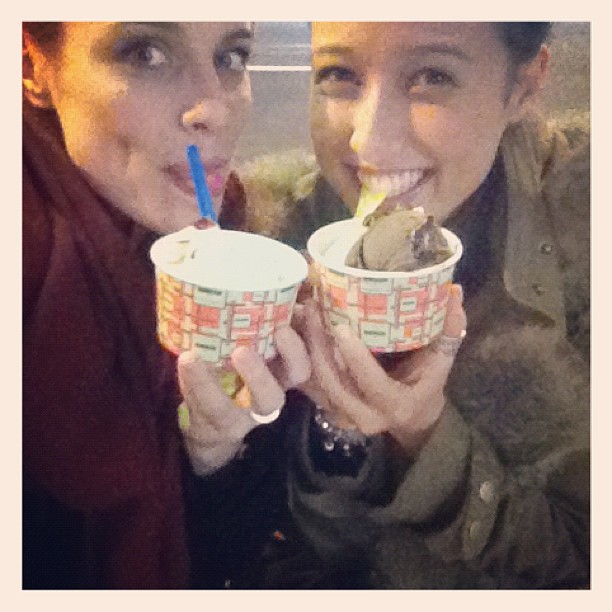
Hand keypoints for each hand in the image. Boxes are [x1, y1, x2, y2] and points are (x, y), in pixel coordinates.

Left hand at [177, 325, 310, 473]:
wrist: (214, 422)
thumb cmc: (242, 368)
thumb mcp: (261, 350)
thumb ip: (266, 327)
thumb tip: (273, 292)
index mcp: (280, 380)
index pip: (299, 371)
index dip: (295, 353)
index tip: (282, 328)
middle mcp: (261, 404)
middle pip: (271, 398)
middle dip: (258, 376)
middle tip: (240, 351)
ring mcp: (231, 419)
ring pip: (222, 410)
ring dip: (205, 383)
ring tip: (190, 357)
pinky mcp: (204, 425)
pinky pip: (194, 409)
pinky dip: (186, 382)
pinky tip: (182, 360)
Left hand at [296, 284, 465, 455]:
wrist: (412, 420)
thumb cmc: (426, 386)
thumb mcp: (442, 363)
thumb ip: (449, 330)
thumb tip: (455, 291)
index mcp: (394, 405)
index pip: (371, 381)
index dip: (355, 357)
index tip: (341, 326)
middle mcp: (363, 415)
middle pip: (332, 381)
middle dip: (318, 345)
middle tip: (313, 308)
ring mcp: (341, 414)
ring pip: (315, 383)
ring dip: (305, 349)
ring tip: (301, 312)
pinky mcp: (328, 408)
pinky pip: (308, 384)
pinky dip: (299, 357)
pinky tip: (294, 329)